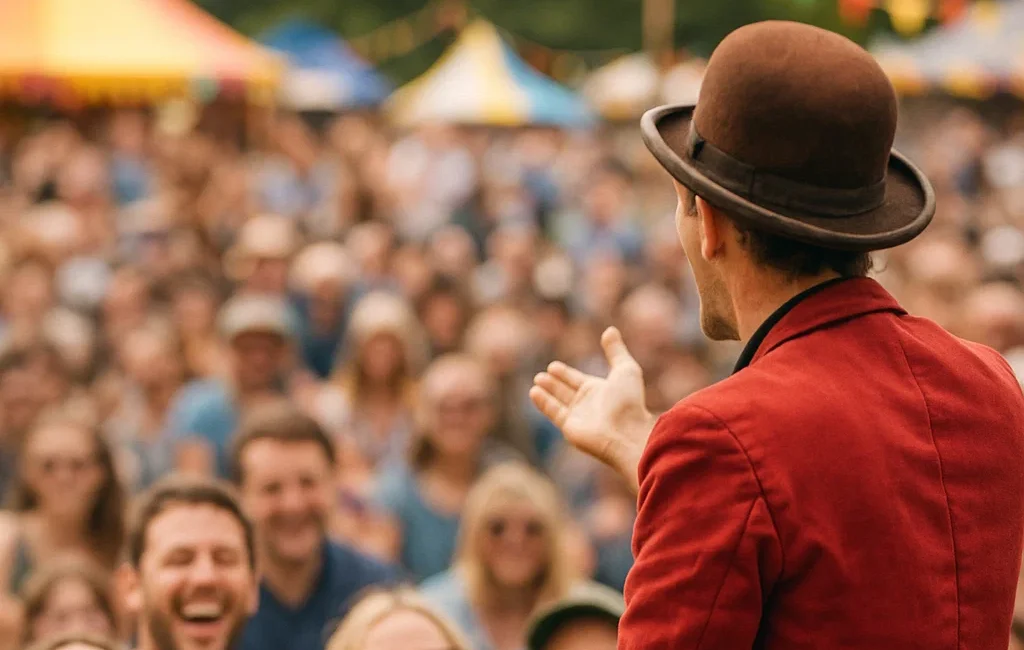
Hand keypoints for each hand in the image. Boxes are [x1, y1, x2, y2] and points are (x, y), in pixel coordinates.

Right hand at [530, 327, 655, 493]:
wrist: (627, 432)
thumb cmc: (629, 401)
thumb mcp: (626, 369)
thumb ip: (616, 351)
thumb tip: (610, 330)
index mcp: (601, 390)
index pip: (578, 379)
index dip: (565, 373)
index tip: (553, 366)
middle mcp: (588, 404)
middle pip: (566, 390)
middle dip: (554, 383)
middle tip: (541, 374)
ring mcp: (579, 416)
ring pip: (558, 400)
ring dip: (547, 391)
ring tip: (536, 380)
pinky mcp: (569, 427)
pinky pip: (553, 412)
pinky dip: (543, 402)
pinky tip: (534, 392)